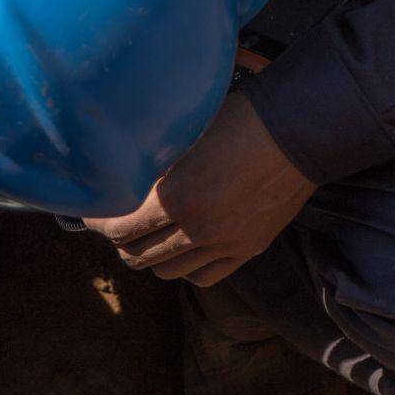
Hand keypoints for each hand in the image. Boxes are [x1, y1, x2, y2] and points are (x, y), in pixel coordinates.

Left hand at [84, 89, 315, 287]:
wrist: (301, 128)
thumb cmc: (243, 117)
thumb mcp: (186, 132)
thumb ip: (153, 162)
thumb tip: (123, 174)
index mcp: (178, 198)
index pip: (120, 229)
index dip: (99, 223)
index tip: (92, 213)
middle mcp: (199, 230)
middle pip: (139, 257)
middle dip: (120, 242)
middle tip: (116, 224)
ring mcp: (226, 245)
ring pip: (169, 272)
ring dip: (150, 257)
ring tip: (147, 237)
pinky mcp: (249, 249)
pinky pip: (204, 277)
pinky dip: (186, 268)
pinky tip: (182, 249)